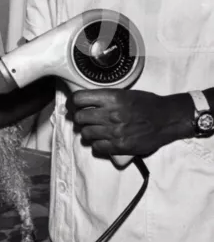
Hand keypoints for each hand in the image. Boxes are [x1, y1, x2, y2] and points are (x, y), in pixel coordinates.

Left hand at [72, 89, 193, 156]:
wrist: (167, 119)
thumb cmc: (147, 104)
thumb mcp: (125, 93)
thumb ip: (105, 98)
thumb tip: (85, 102)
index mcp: (112, 97)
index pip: (79, 98)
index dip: (74, 102)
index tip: (74, 105)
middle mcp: (111, 114)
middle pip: (80, 117)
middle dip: (80, 118)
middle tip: (84, 119)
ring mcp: (115, 131)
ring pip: (86, 134)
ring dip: (88, 132)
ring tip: (94, 130)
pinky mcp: (120, 146)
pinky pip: (97, 147)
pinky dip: (97, 144)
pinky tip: (102, 140)